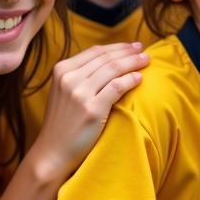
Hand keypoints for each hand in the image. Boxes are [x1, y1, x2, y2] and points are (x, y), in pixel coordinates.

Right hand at [31, 43, 147, 181]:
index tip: (131, 46)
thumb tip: (108, 61)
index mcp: (61, 70)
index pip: (95, 51)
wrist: (53, 152)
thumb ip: (80, 75)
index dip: (116, 47)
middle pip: (106, 58)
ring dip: (133, 62)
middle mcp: (69, 78)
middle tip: (143, 49)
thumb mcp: (63, 92)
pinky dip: (130, 80)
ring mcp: (79, 93)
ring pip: (113, 69)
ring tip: (146, 60)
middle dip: (127, 52)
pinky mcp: (92, 109)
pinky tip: (139, 78)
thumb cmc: (63, 123)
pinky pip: (117, 87)